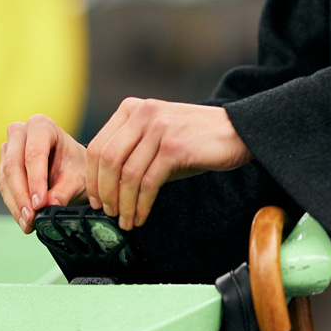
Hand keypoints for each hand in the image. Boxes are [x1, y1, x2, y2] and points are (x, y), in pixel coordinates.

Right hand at [0, 114, 87, 228]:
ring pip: (5, 178)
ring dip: (16, 204)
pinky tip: (24, 219)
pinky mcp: (3, 165)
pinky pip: (4, 186)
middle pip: (14, 165)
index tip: (40, 204)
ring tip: (29, 223)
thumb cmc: (76, 167)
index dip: (35, 181)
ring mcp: (9, 148)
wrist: (72, 168)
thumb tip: (48, 205)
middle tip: (32, 217)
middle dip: (22, 195)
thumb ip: (64, 191)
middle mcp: (21, 132)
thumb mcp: (77, 179)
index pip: (34, 154)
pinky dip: (14, 205)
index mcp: (42, 126)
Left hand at [83, 99, 250, 230]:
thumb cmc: (198, 141)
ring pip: (126, 174)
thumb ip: (134, 154)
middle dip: (104, 192)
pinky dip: (141, 205)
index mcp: (132, 109)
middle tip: (108, 213)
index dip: (92, 177)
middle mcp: (142, 114)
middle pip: (106, 160)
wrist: (239, 132)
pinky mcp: (174, 147)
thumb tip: (110, 189)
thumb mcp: (159, 139)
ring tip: (126, 220)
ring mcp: (158, 129)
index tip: (96, 199)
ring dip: (123, 204)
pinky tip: (142, 216)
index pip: (97, 145)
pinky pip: (148, 182)